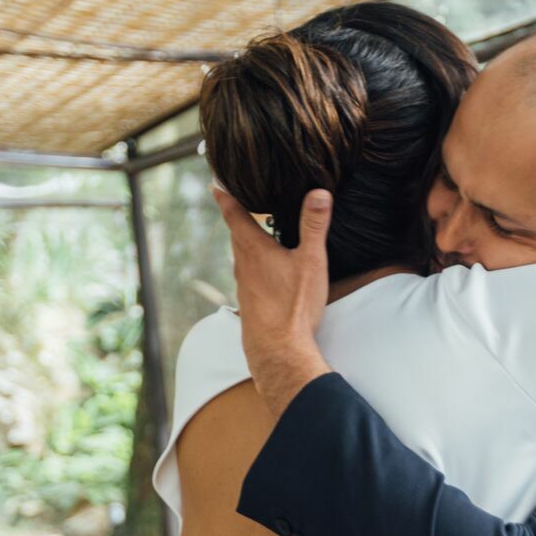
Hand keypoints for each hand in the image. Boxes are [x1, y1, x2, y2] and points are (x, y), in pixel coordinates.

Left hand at [213, 186, 332, 418]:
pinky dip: (254, 265)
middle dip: (238, 218)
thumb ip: (314, 226)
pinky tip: (267, 272)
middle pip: (237, 235)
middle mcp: (243, 265)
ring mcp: (245, 286)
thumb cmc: (293, 305)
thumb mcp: (310, 261)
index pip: (234, 215)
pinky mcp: (250, 303)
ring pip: (242, 257)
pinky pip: (249, 276)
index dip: (225, 197)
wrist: (278, 350)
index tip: (216, 184)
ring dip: (247, 243)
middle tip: (238, 202)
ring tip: (256, 233)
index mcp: (254, 249)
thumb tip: (319, 192)